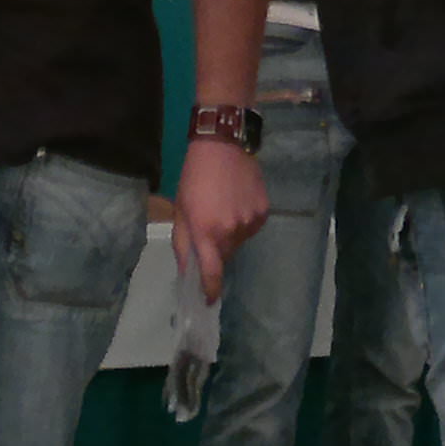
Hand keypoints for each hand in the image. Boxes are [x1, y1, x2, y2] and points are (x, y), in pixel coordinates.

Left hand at [170, 134, 268, 302]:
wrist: (222, 145)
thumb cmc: (194, 177)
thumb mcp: (180, 209)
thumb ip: (183, 243)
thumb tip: (187, 271)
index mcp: (206, 232)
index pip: (212, 273)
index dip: (210, 290)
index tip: (208, 301)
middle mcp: (231, 231)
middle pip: (226, 256)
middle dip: (216, 251)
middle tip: (209, 229)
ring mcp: (250, 221)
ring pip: (240, 241)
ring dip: (230, 234)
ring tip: (223, 209)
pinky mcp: (263, 211)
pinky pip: (252, 227)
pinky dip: (243, 222)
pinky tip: (236, 202)